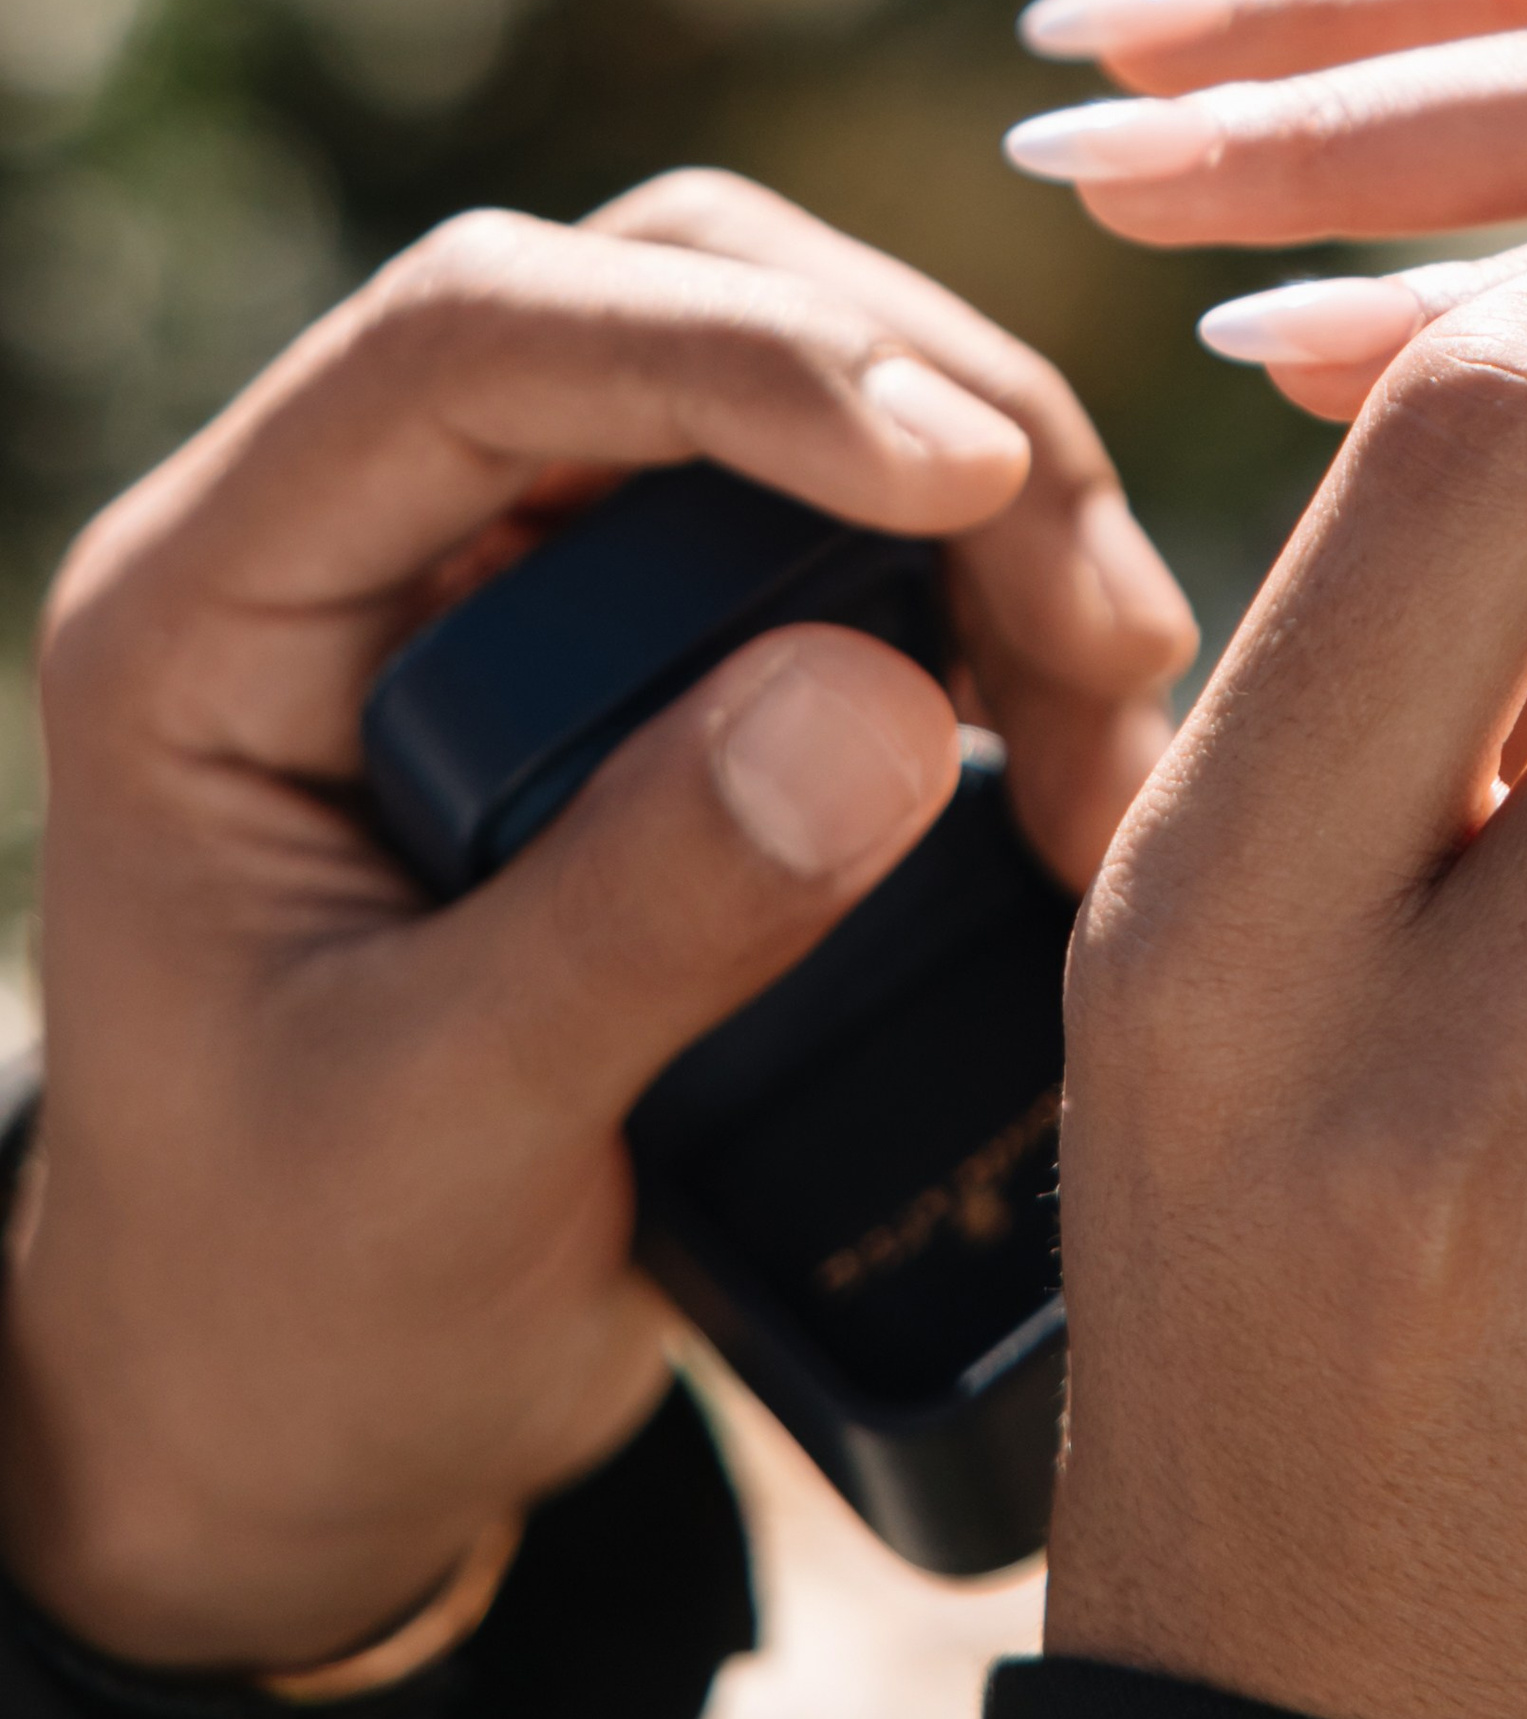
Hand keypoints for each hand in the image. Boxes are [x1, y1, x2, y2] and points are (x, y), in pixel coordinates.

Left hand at [0, 170, 1191, 1672]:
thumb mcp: (428, 1147)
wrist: (294, 1427)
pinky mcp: (657, 642)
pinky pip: (863, 529)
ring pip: (804, 380)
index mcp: (221, 604)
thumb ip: (636, 920)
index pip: (473, 336)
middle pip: (675, 292)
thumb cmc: (288, 1302)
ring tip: (1113, 721)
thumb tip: (889, 701)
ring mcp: (524, 570)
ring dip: (997, 514)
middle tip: (1104, 635)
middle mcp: (374, 529)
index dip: (735, 355)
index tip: (968, 475)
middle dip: (924, 416)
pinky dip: (1001, 605)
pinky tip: (1080, 750)